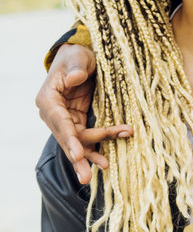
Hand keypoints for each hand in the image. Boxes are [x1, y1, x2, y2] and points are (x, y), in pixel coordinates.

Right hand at [35, 43, 130, 184]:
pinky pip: (86, 137)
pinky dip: (96, 147)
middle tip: (86, 176)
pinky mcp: (78, 120)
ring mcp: (66, 119)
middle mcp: (54, 113)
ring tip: (105, 167)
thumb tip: (75, 78)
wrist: (81, 56)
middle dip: (78, 156)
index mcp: (48, 99)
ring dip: (91, 154)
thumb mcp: (77, 58)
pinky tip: (105, 161)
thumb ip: (76, 68)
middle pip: (66, 138)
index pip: (59, 122)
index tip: (77, 155)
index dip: (69, 139)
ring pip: (77, 142)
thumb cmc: (76, 56)